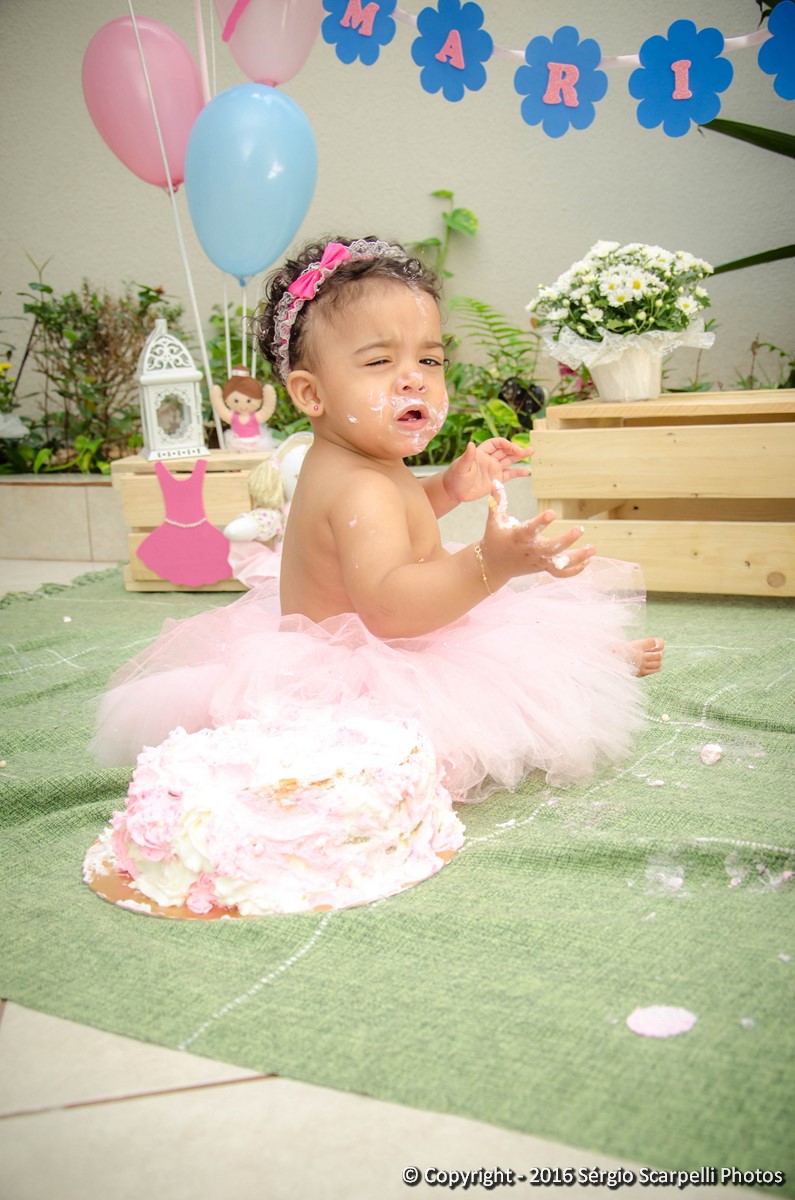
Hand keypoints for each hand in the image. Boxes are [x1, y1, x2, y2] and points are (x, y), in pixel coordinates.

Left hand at [443, 438, 530, 504]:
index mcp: (481, 452)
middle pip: (505, 451)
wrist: (454, 491)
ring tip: (531, 452)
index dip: (505, 444)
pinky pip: (509, 475)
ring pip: (509, 461)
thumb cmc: (455, 476)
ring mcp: (493, 469)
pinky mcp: (496, 480)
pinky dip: (518, 473)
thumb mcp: (461, 466)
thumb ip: (467, 456)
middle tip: (529, 450)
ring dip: (520, 457)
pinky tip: (527, 472)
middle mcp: (489, 459)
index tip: (513, 448)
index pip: (496, 444)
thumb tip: (470, 444)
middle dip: (516, 449)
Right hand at [480, 480, 594, 587]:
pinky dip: (574, 570)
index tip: (552, 513)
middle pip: (550, 549)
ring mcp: (537, 561)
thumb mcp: (493, 520)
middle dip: (566, 540)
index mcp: (517, 538)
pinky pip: (560, 573)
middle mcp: (529, 551)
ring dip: (577, 557)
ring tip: (593, 548)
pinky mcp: (542, 568)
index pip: (529, 530)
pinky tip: (588, 561)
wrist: (492, 566)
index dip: (540, 522)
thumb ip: (497, 501)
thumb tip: (495, 480)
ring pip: (559, 563)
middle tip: (581, 529)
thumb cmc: (494, 539)